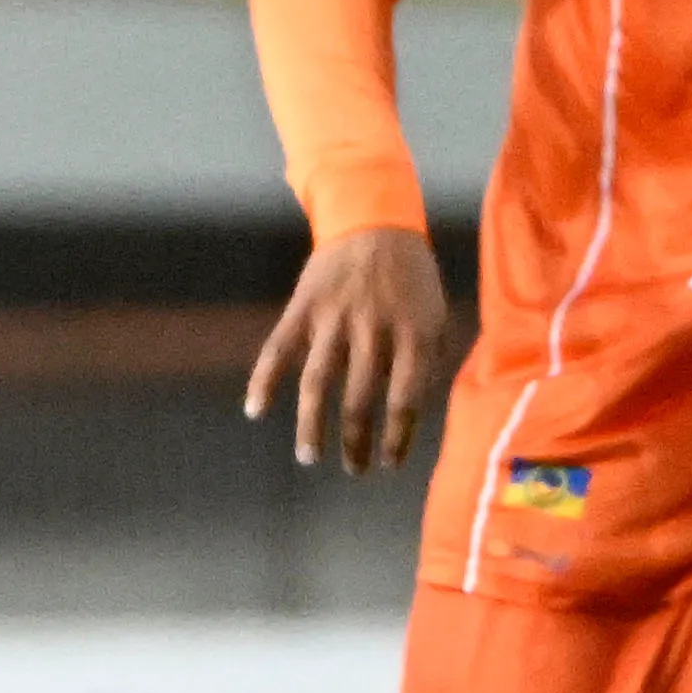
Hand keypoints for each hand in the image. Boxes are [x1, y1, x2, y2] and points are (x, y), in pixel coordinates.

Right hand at [248, 225, 450, 473]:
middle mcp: (374, 329)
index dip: (397, 438)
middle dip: (356, 442)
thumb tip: (414, 412)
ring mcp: (335, 318)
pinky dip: (264, 379)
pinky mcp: (304, 307)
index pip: (405, 400)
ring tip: (309, 457)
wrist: (375, 222)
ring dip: (312, 425)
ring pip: (318, 383)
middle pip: (359, 400)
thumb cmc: (412, 277)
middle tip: (353, 469)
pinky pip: (279, 348)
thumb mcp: (436, 314)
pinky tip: (254, 410)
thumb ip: (430, 360)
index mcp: (414, 333)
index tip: (389, 464)